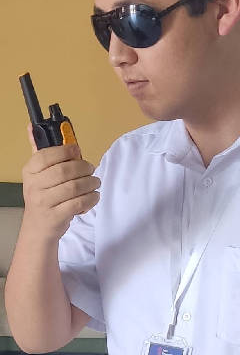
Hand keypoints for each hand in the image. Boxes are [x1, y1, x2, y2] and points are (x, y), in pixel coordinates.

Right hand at [22, 123, 100, 240]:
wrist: (38, 228)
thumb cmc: (43, 196)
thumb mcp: (38, 174)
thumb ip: (40, 152)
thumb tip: (32, 125)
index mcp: (30, 171)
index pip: (46, 156)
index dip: (65, 151)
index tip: (77, 151)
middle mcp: (34, 186)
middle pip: (64, 171)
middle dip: (83, 168)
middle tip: (91, 169)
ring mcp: (43, 202)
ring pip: (74, 187)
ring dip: (90, 183)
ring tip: (95, 182)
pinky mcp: (56, 217)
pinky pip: (78, 203)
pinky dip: (91, 198)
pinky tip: (93, 196)